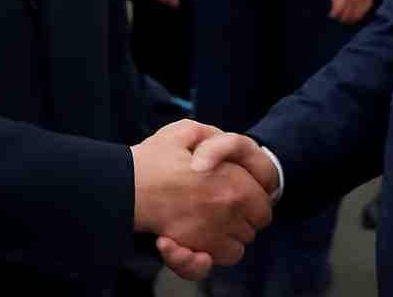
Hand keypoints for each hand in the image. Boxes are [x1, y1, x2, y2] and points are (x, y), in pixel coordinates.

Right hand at [131, 120, 272, 279]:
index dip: (252, 199)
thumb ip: (215, 139)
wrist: (128, 184)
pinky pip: (216, 261)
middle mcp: (231, 211)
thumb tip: (226, 152)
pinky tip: (199, 243)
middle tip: (222, 208)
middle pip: (255, 225)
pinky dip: (210, 256)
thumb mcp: (188, 131)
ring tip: (210, 224)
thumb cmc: (156, 158)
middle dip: (244, 218)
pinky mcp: (193, 250)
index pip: (264, 203)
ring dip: (229, 237)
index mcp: (237, 184)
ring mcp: (213, 234)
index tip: (237, 194)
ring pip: (239, 246)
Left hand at [330, 0, 375, 23]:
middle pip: (347, 14)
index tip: (332, 16)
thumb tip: (334, 4)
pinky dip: (361, 14)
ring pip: (357, 14)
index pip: (338, 9)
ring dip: (352, 19)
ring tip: (348, 21)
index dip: (334, 14)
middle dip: (342, 18)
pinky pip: (365, 10)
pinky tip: (358, 16)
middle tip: (340, 20)